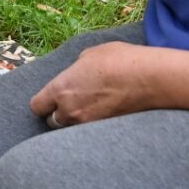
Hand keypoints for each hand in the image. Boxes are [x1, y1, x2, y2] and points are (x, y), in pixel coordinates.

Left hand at [30, 41, 165, 127]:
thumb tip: (77, 72)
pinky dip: (93, 129)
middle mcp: (69, 111)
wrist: (150, 79)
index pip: (37, 106)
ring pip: (71, 130)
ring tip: (90, 111)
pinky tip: (104, 117)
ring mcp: (87, 125)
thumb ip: (76, 68)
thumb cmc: (120, 60)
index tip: (51, 99)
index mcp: (61, 89)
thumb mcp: (90, 55)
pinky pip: (90, 134)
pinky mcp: (104, 133)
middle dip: (59, 114)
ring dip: (76, 123)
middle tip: (73, 104)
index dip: (43, 103)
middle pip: (53, 121)